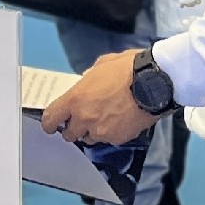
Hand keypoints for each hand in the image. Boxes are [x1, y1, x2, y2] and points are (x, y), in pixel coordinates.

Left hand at [42, 49, 160, 145]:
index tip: (52, 125)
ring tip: (107, 117)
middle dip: (74, 127)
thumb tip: (88, 81)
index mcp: (76, 99)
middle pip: (69, 134)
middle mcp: (84, 118)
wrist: (155, 82)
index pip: (51, 118)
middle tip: (84, 119)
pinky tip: (122, 119)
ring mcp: (101, 131)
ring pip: (90, 138)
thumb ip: (89, 78)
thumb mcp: (102, 64)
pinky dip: (112, 133)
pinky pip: (109, 139)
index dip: (50, 123)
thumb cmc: (130, 69)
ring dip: (93, 131)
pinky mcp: (118, 138)